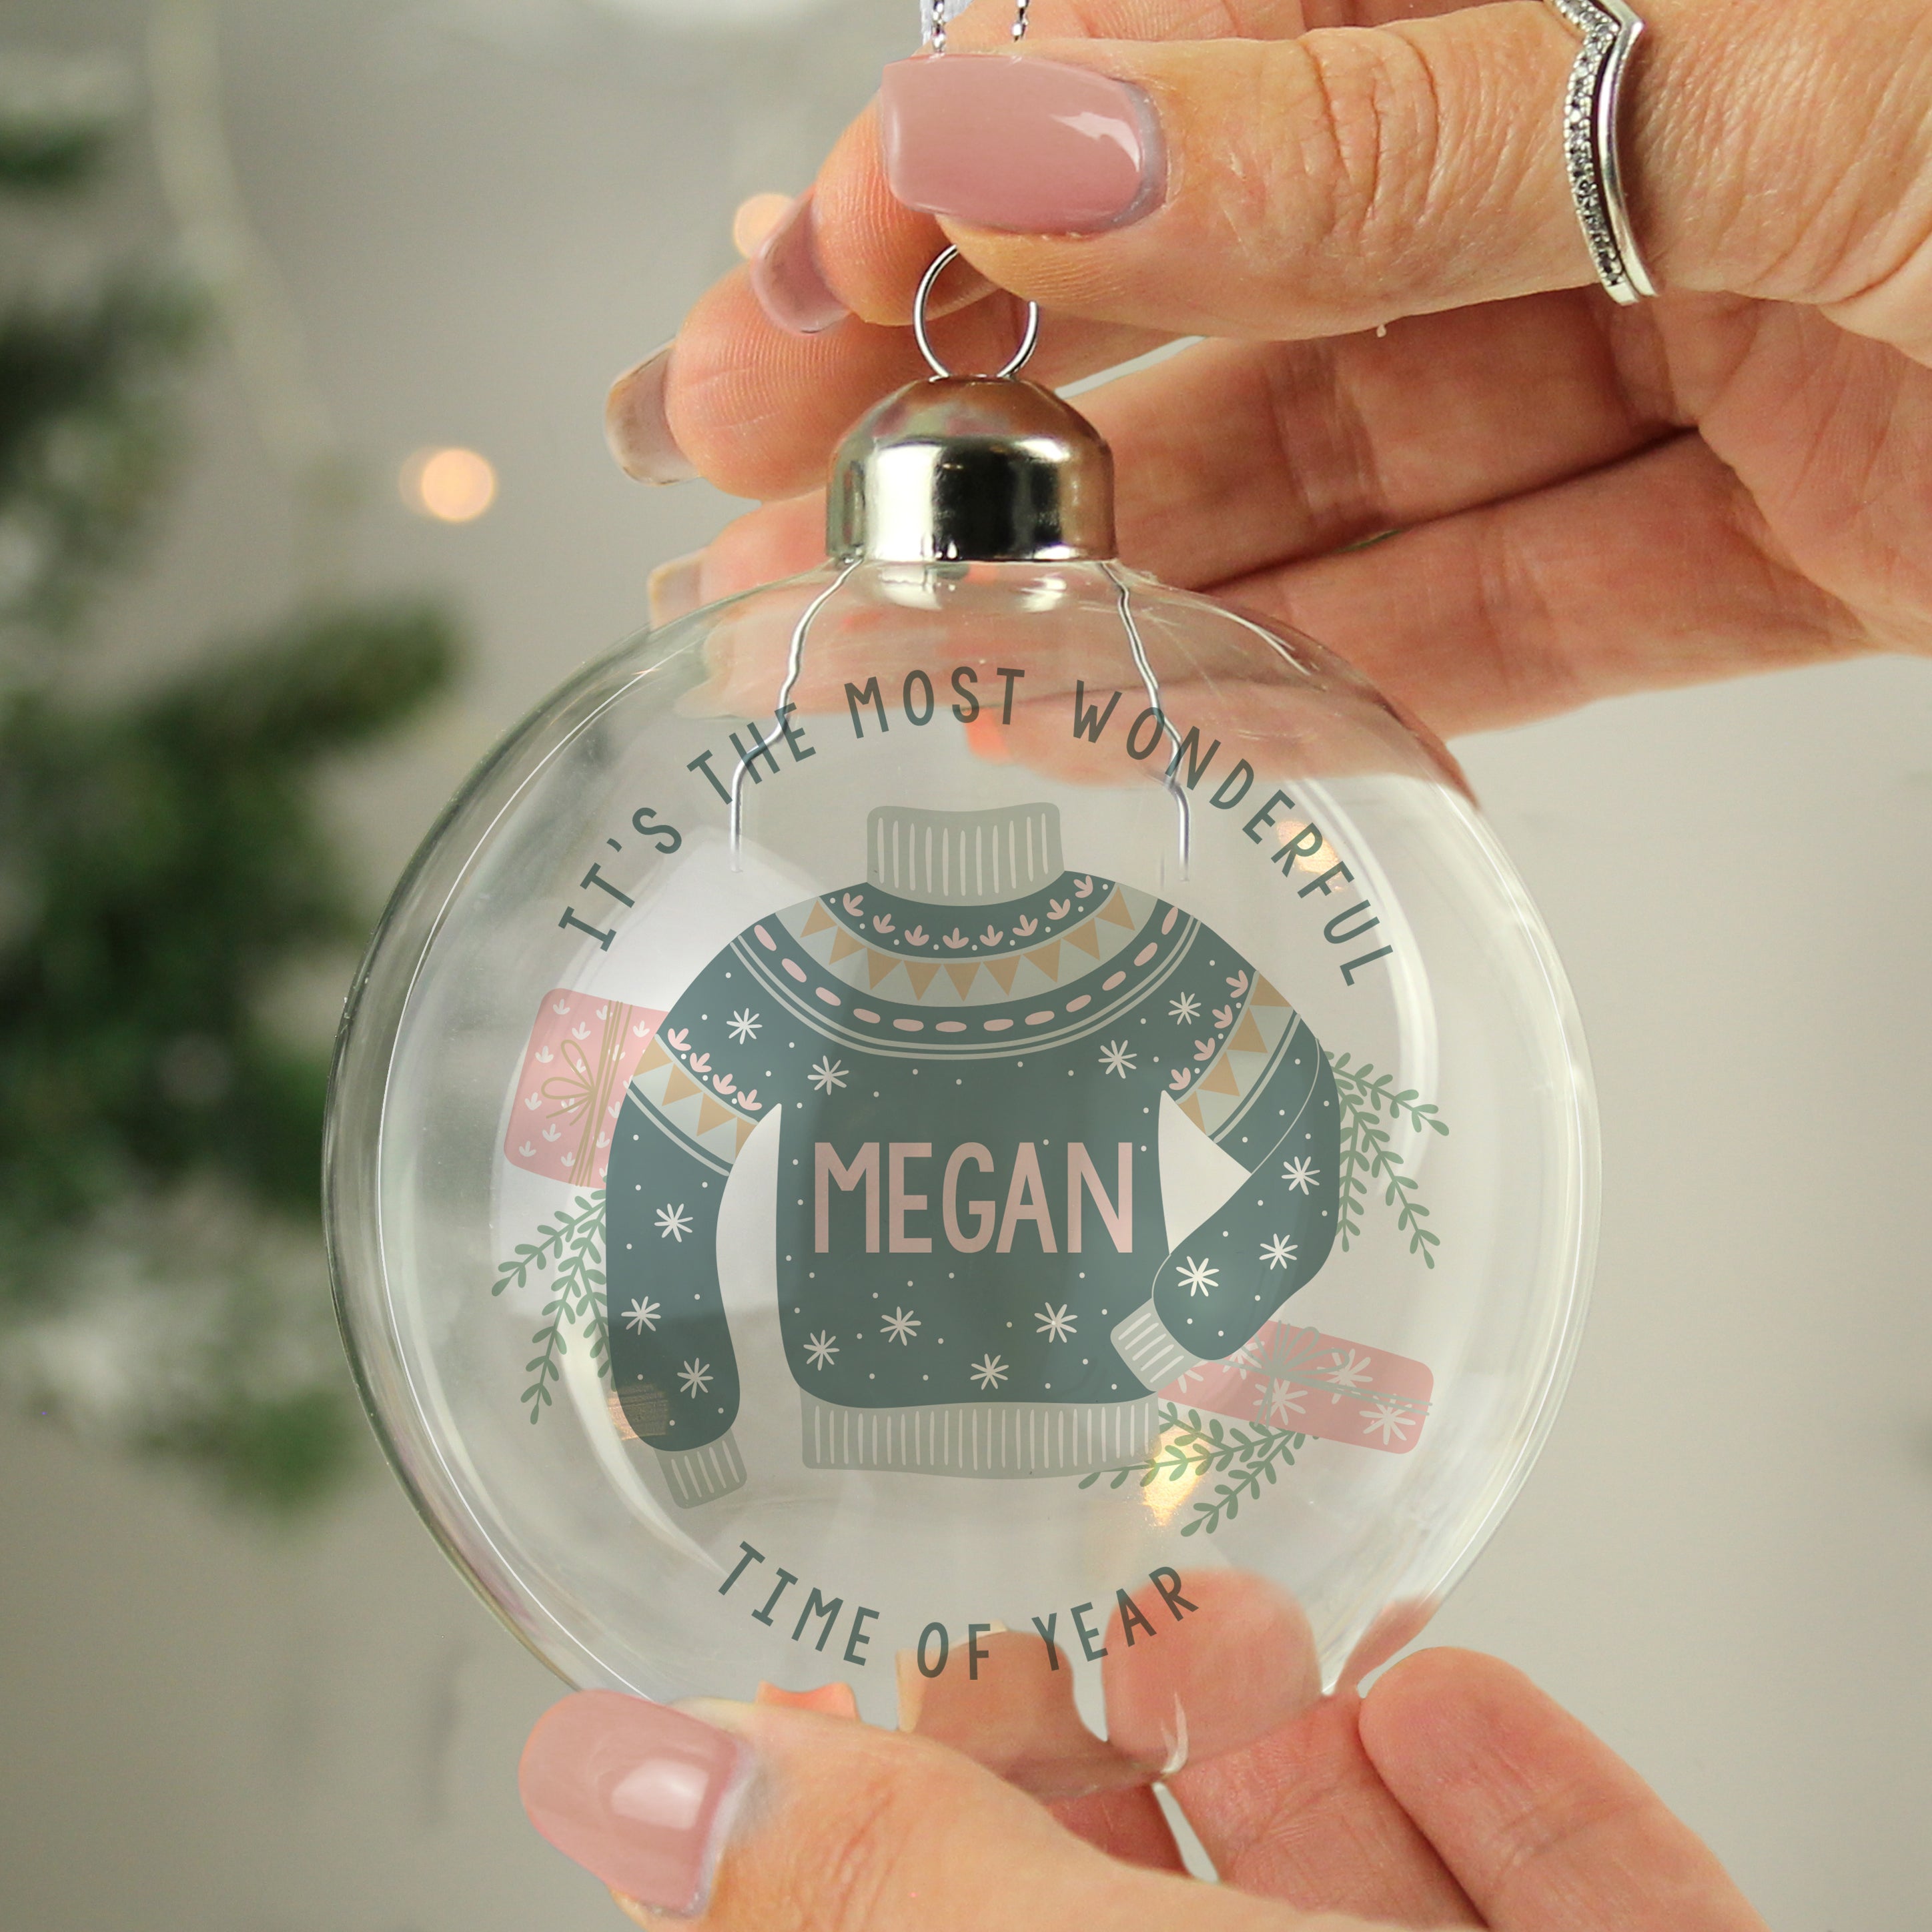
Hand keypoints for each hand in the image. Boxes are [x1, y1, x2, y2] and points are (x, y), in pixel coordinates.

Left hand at [517, 1646, 1767, 1927]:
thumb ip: (851, 1894)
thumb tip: (617, 1774)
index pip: (924, 1927)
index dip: (881, 1809)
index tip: (866, 1667)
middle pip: (1136, 1929)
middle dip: (1109, 1753)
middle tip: (1071, 1594)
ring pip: (1362, 1918)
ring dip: (1306, 1747)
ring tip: (1242, 1614)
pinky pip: (1583, 1927)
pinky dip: (1527, 1813)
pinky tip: (1449, 1693)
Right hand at [611, 0, 1931, 738]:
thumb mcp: (1788, 42)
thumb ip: (1391, 103)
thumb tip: (1017, 112)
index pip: (1183, 48)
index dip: (947, 177)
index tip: (770, 306)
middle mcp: (1635, 100)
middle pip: (1225, 261)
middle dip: (972, 387)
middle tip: (739, 492)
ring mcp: (1726, 309)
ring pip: (1349, 454)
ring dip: (1116, 560)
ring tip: (891, 650)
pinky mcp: (1821, 502)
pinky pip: (1526, 593)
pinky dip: (1347, 664)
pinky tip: (1154, 717)